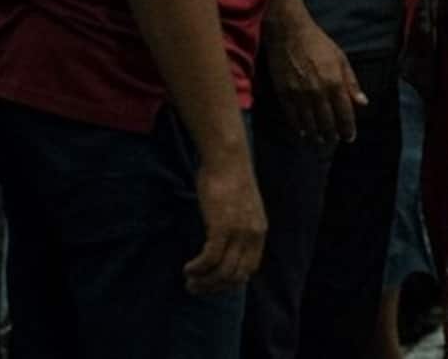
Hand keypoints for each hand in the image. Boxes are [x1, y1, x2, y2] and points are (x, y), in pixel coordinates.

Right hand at [183, 153, 265, 294]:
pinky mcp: (222, 226)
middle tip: (195, 288)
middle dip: (214, 287)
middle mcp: (253, 234)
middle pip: (236, 276)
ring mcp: (239, 231)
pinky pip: (210, 258)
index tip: (212, 284)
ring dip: (204, 282)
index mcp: (259, 230)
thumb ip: (237, 225)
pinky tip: (187, 269)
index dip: (230, 282)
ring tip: (189, 282)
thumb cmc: (229, 178)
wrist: (228, 158)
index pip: (249, 269)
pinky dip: (198, 268)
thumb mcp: (240, 206)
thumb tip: (223, 240)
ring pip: (223, 272)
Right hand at [265, 15, 365, 143]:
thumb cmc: (319, 43)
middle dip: (332, 136)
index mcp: (335, 83)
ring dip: (316, 135)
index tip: (350, 137)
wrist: (289, 33)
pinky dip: (299, 128)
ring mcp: (299, 95)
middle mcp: (318, 92)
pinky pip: (292, 117)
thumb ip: (351, 82)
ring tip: (320, 142)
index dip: (348, 128)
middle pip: (327, 122)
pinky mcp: (284, 94)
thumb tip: (363, 103)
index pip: (344, 113)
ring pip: (310, 123)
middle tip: (334, 142)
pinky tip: (303, 133)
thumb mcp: (341, 59)